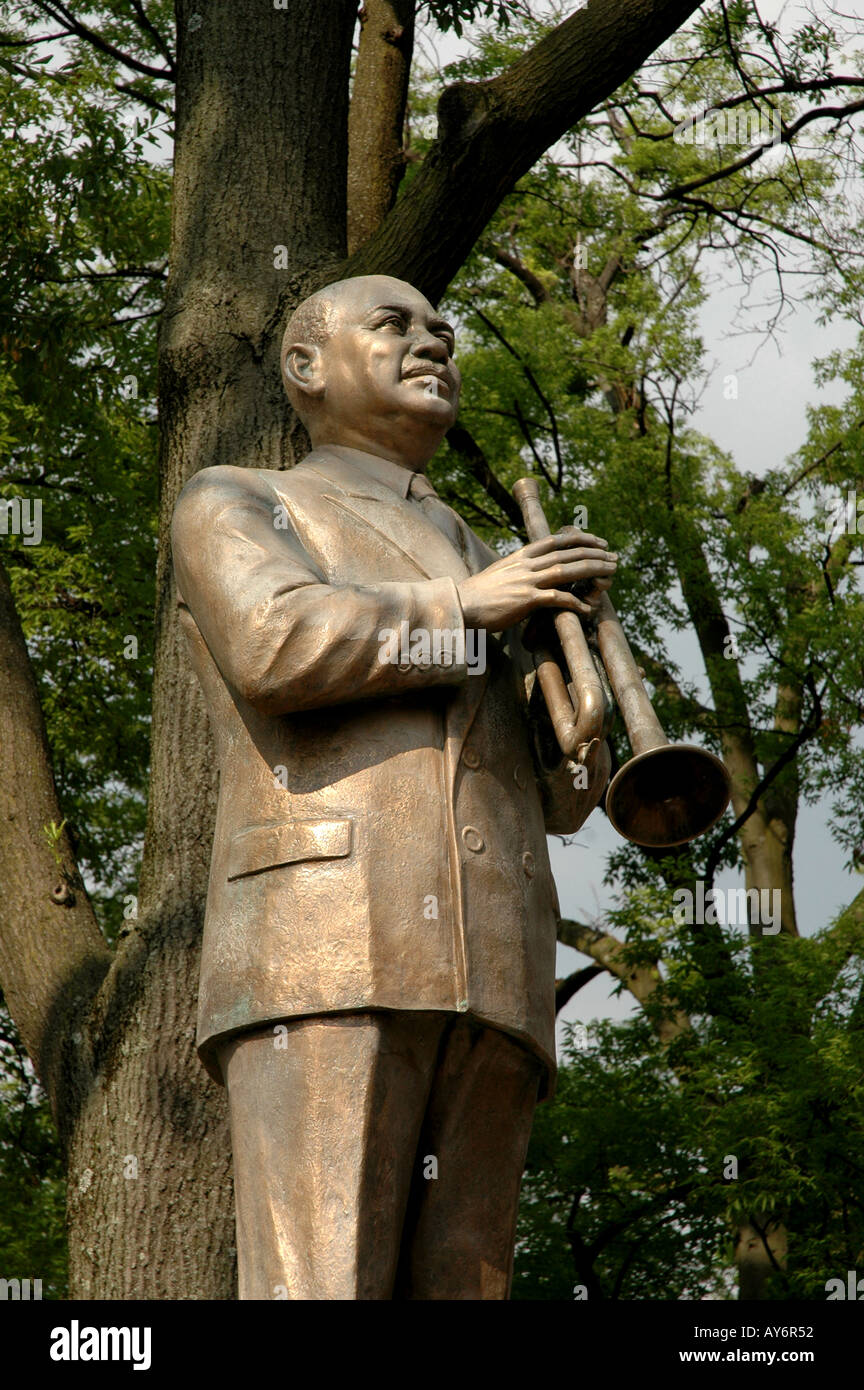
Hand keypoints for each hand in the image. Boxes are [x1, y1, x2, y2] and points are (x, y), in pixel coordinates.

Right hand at [457, 528, 616, 632]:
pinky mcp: (526, 600)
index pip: (556, 540)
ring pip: (567, 571)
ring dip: (592, 570)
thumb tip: (531, 570)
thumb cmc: (480, 594)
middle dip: (594, 553)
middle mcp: (527, 564)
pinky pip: (557, 599)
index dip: (581, 539)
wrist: (461, 604)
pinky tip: (588, 608)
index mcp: (522, 556)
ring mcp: (527, 581)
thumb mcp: (501, 572)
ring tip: (611, 573)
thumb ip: (519, 569)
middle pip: (567, 553)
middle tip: (613, 557)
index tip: (597, 541)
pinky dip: (575, 602)